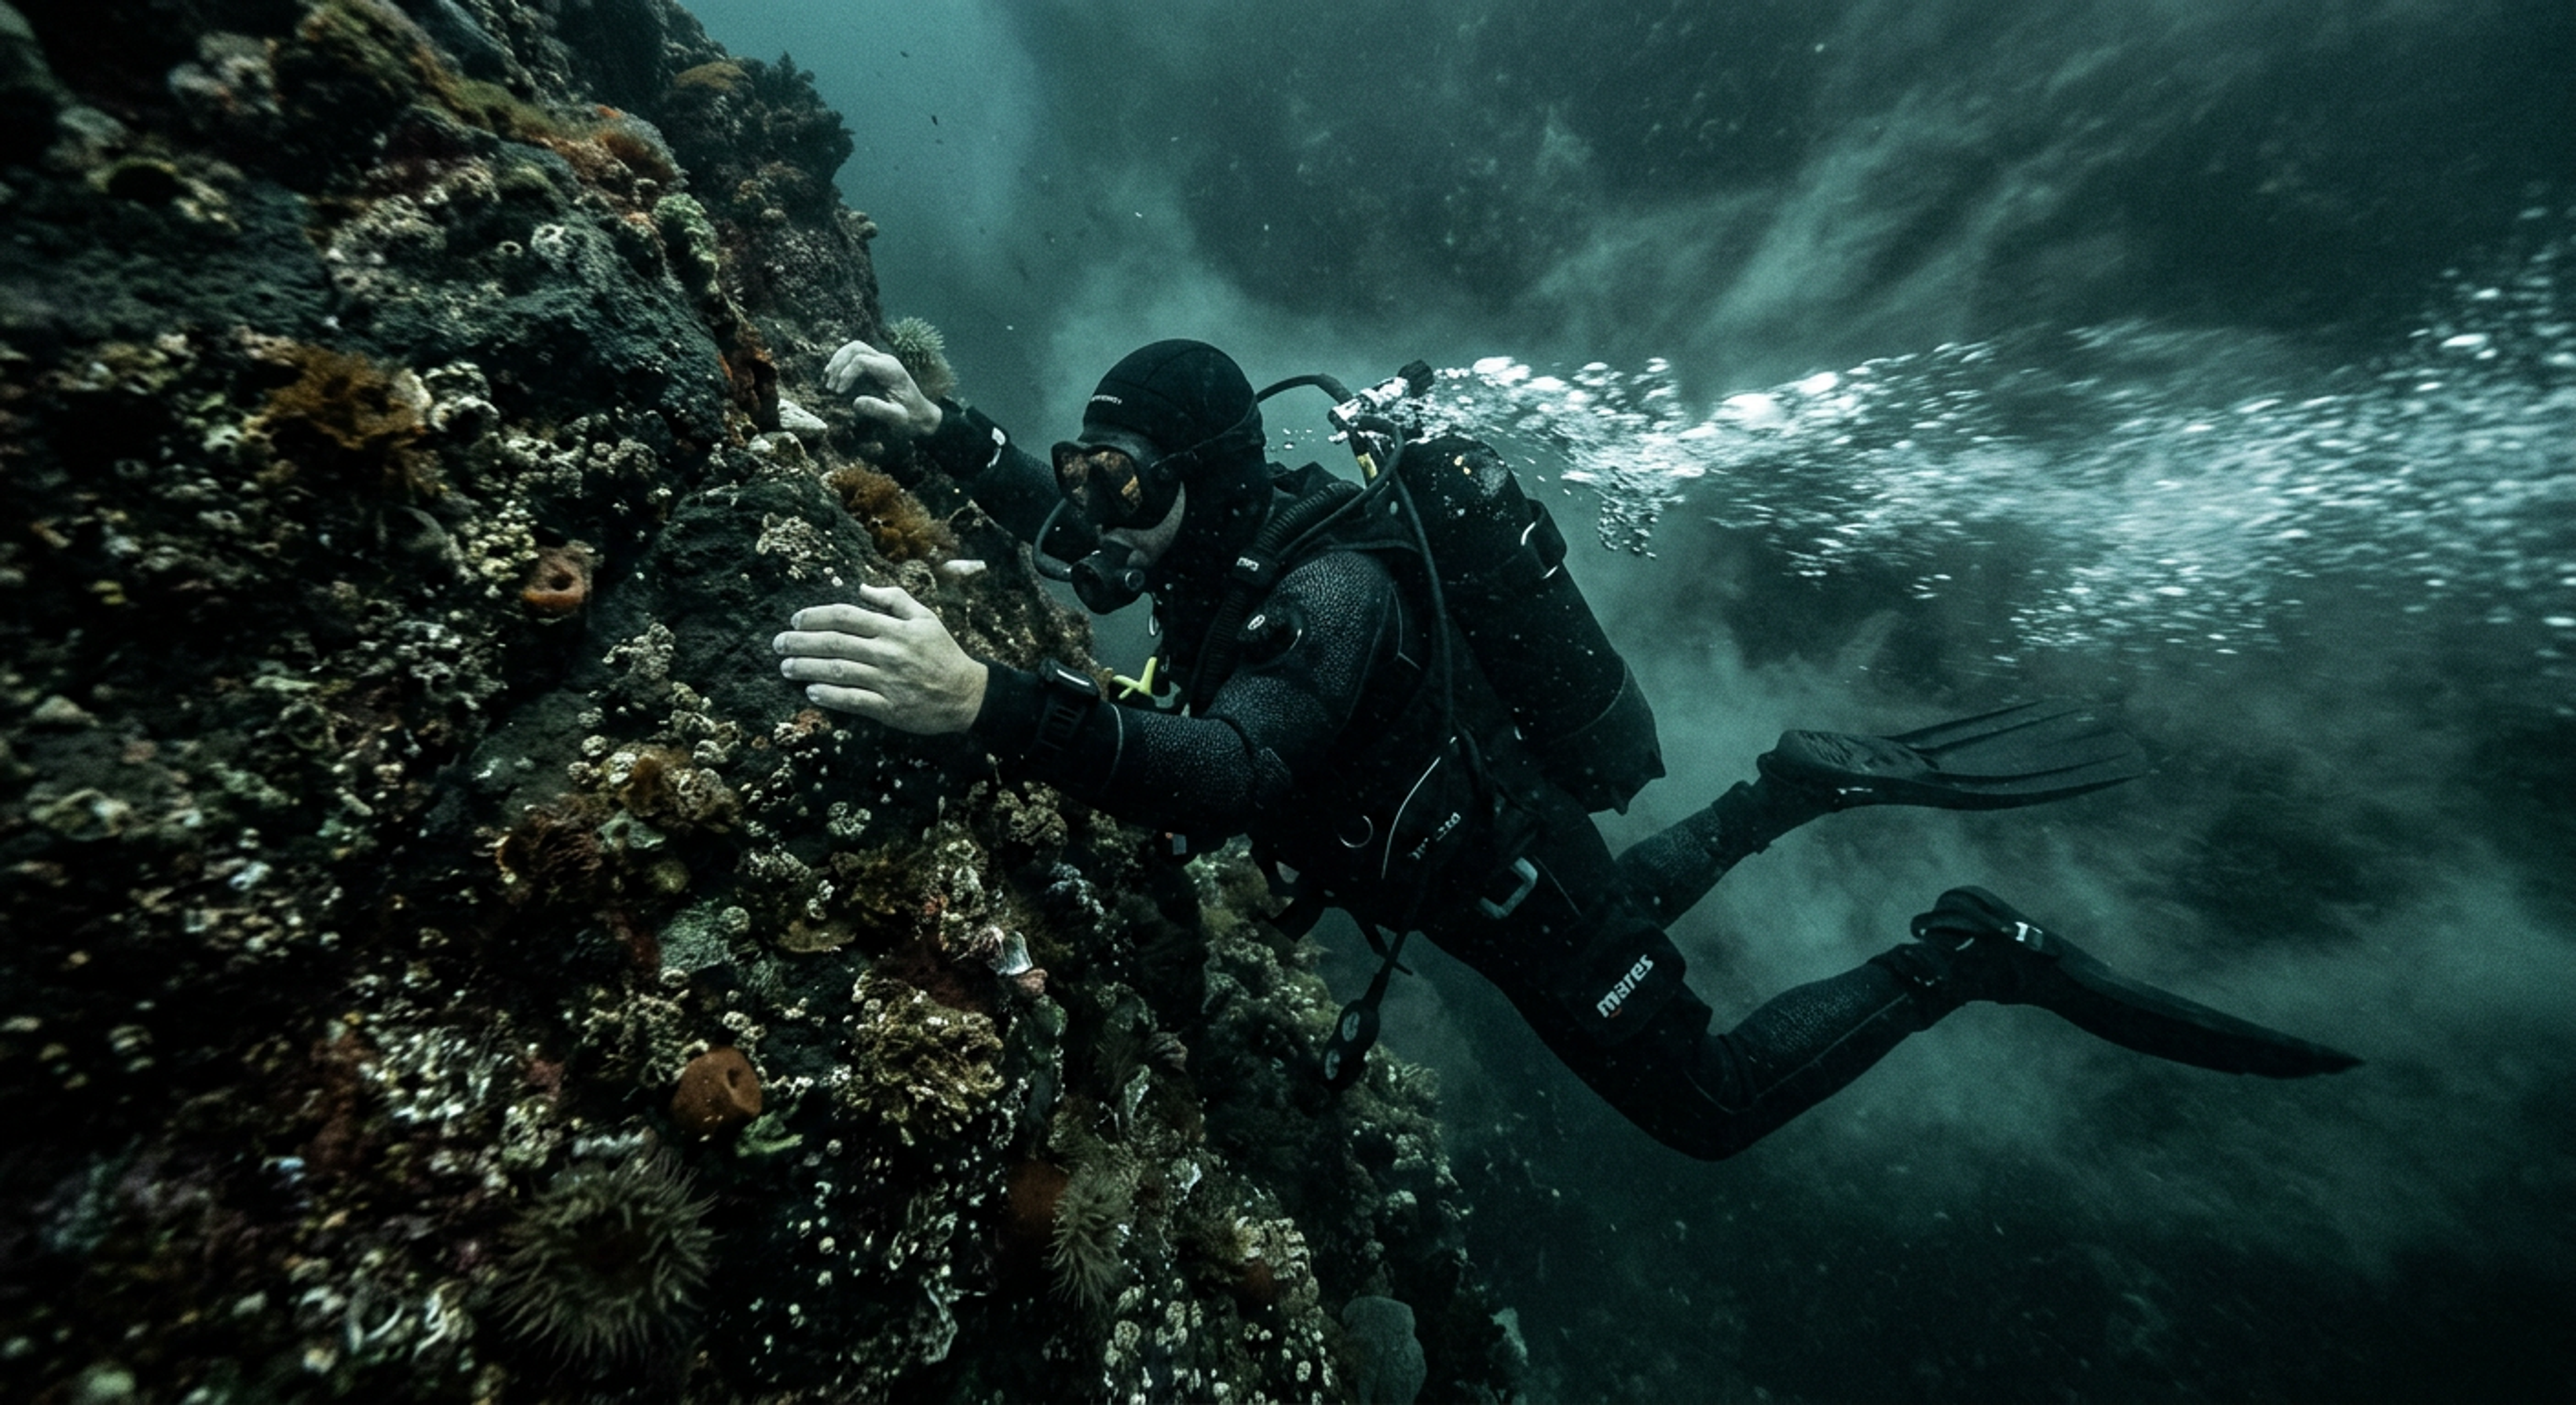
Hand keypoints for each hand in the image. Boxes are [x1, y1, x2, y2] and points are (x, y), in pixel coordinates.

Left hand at [773, 585, 987, 733]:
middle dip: (800, 642)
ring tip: (786, 667)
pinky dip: (830, 696)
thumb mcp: (926, 618)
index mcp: (894, 629)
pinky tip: (811, 692)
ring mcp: (888, 681)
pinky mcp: (889, 708)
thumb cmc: (943, 654)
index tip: (795, 619)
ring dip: (807, 668)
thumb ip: (894, 599)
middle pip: (834, 643)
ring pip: (838, 671)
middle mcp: (888, 652)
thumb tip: (861, 587)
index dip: (815, 616)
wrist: (967, 694)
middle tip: (778, 644)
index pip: (846, 616)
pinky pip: (853, 700)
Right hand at [823, 339, 943, 438]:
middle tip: (830, 385)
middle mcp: (885, 361)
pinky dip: (841, 365)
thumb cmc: (912, 419)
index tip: (839, 393)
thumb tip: (855, 402)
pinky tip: (833, 380)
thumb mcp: (898, 419)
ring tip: (828, 382)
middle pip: (855, 347)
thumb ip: (879, 410)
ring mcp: (880, 362)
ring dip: (837, 362)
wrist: (922, 417)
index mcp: (891, 370)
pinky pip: (854, 358)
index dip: (846, 374)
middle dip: (839, 363)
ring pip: (853, 349)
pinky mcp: (875, 368)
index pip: (861, 360)